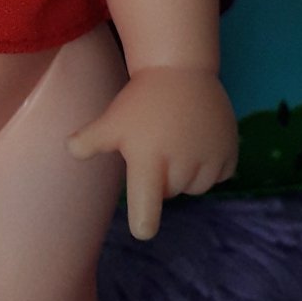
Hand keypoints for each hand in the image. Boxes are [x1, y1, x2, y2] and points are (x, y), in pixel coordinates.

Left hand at [68, 66, 236, 240]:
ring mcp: (210, 158)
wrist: (180, 70)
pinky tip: (200, 141)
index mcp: (148, 160)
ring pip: (196, 187)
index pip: (147, 203)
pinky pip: (221, 175)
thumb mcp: (112, 120)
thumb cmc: (141, 101)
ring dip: (188, 174)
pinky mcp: (230, 151)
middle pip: (170, 193)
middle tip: (157, 147)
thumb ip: (89, 140)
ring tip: (178, 142)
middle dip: (163, 178)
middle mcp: (181, 163)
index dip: (144, 220)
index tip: (142, 230)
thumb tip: (70, 149)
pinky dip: (212, 165)